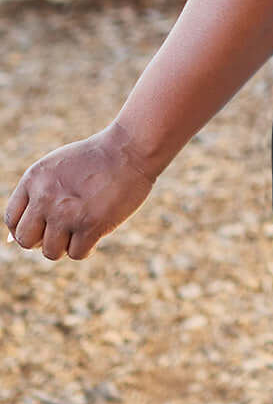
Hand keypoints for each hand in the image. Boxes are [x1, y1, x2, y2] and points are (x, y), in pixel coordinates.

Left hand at [4, 122, 155, 261]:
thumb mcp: (56, 168)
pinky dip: (87, 247)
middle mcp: (45, 198)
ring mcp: (67, 213)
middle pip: (26, 241)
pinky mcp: (90, 225)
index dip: (25, 228)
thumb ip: (34, 197)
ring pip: (51, 252)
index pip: (12, 219)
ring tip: (82, 227)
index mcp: (34, 180)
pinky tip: (96, 231)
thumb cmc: (94, 159)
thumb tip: (11, 240)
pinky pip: (77, 253)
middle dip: (42, 240)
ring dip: (66, 245)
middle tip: (62, 230)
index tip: (42, 227)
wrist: (130, 150)